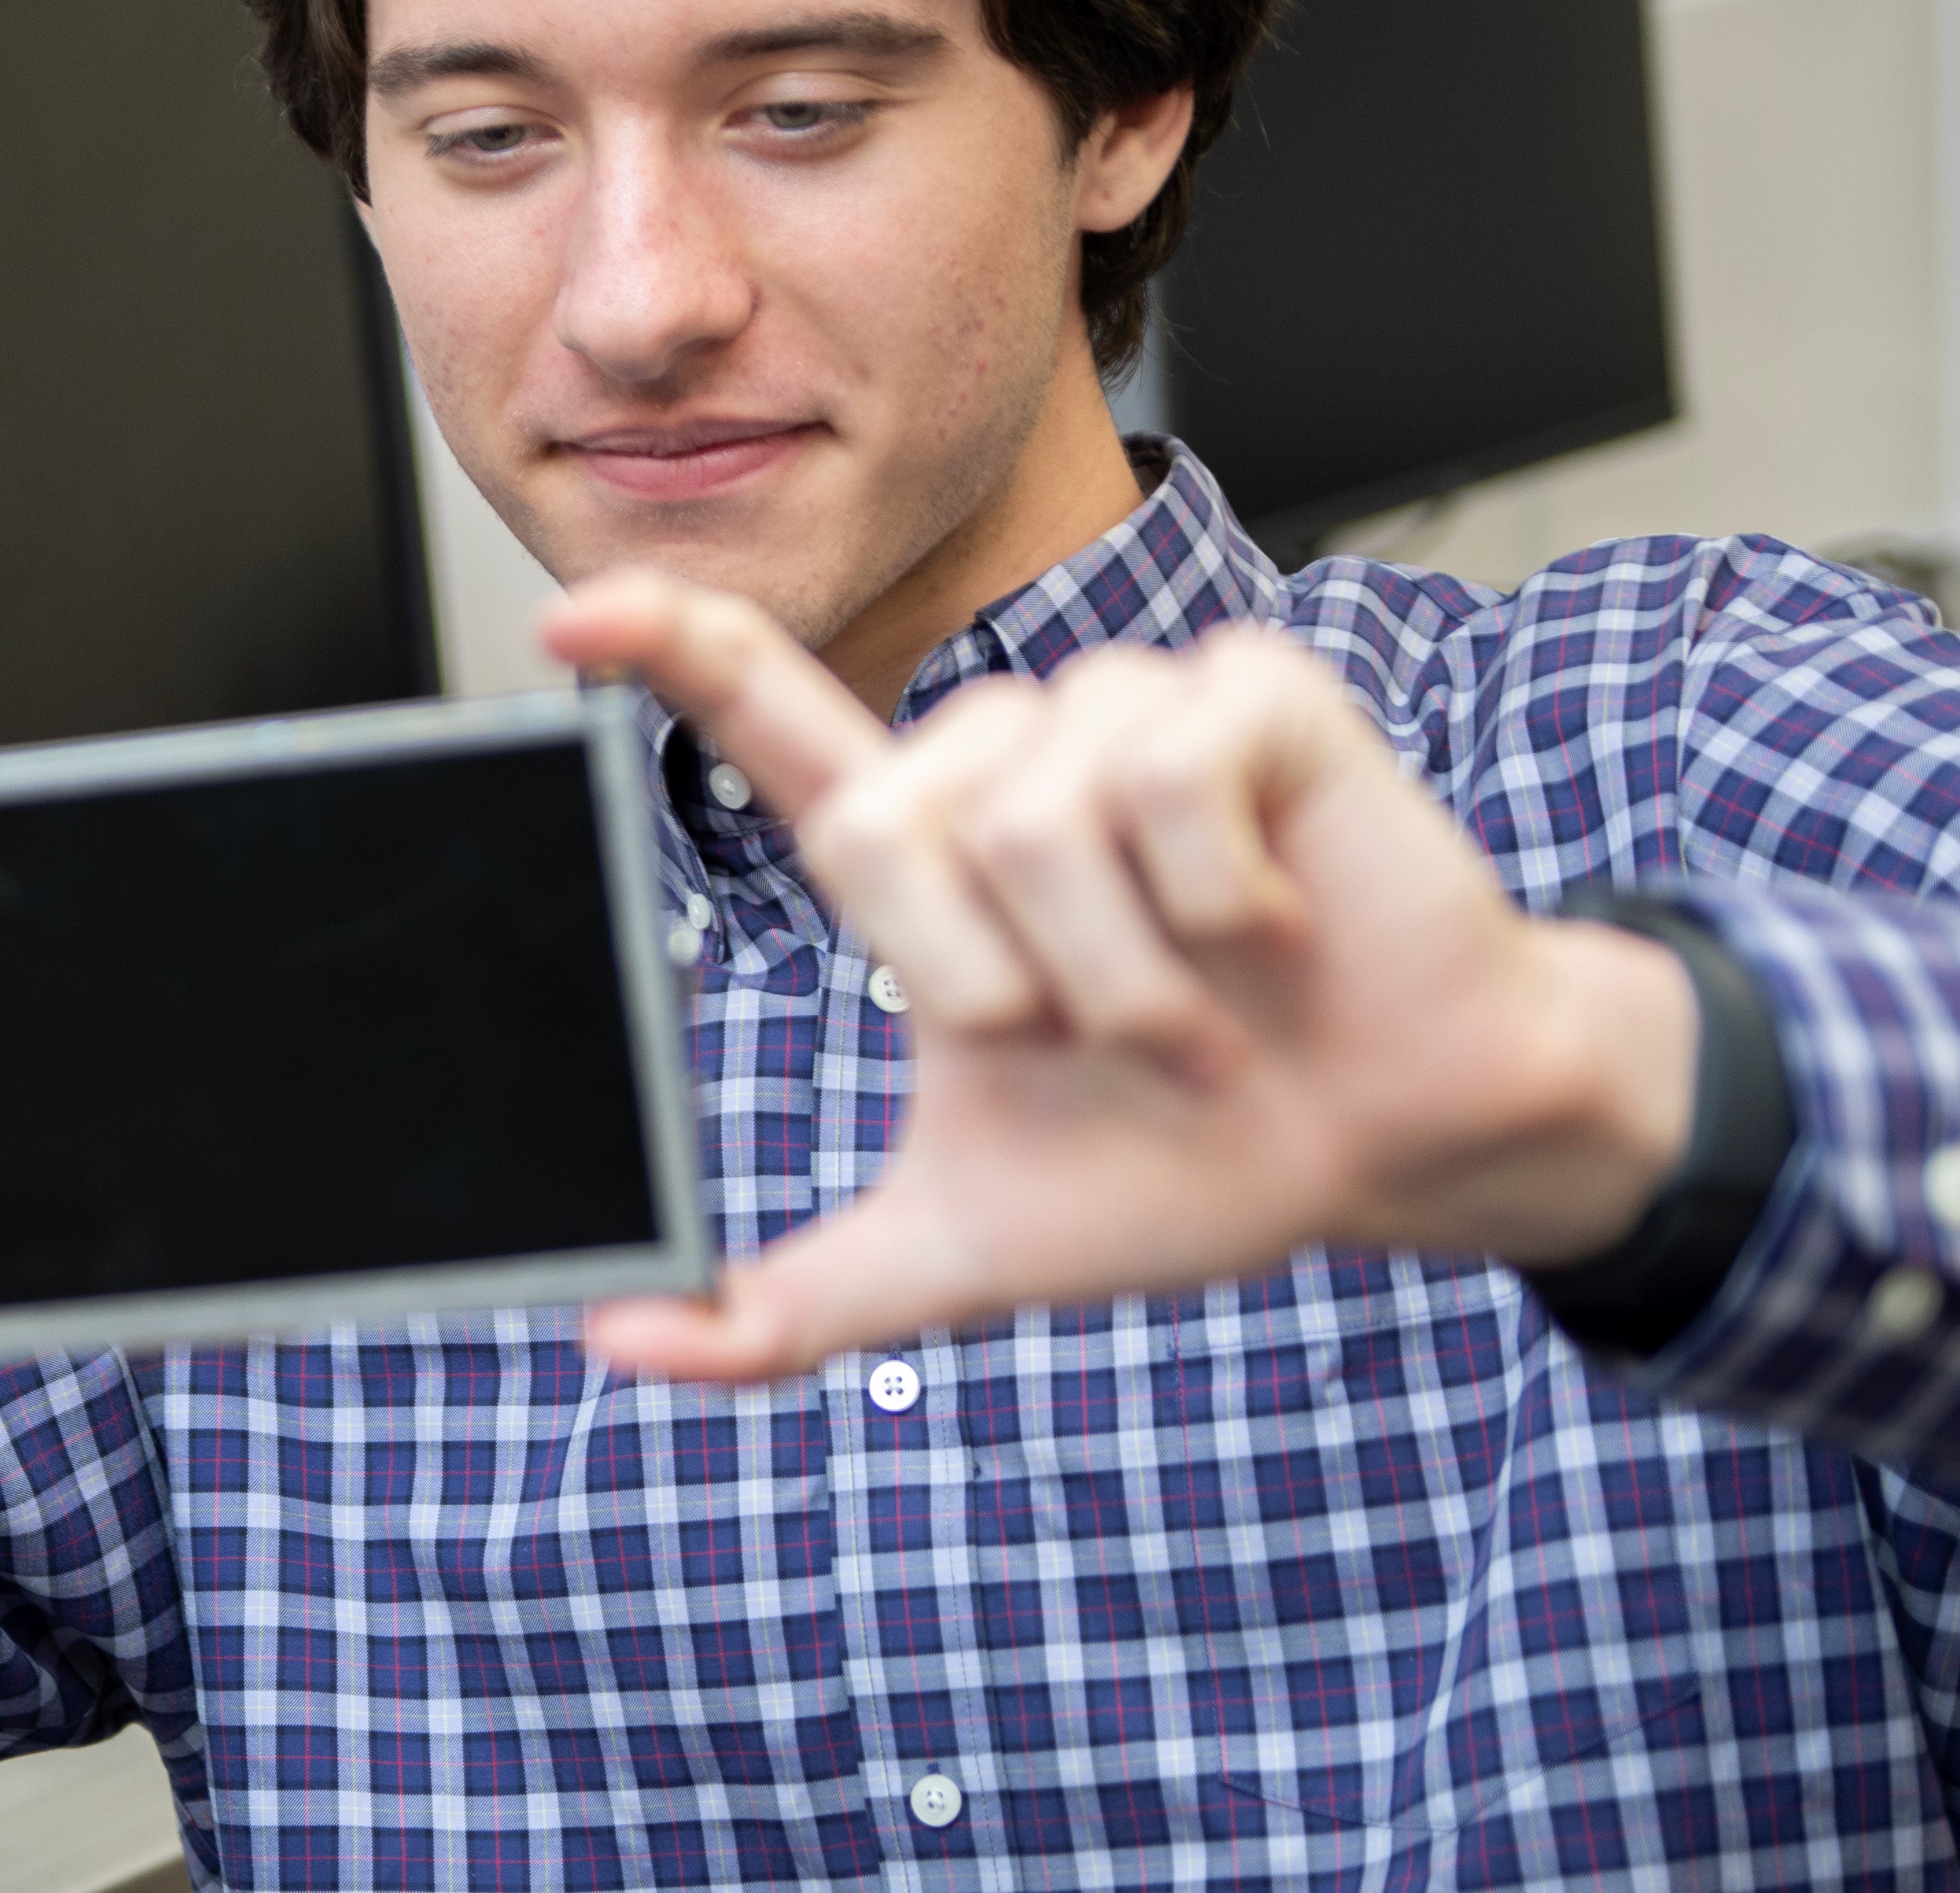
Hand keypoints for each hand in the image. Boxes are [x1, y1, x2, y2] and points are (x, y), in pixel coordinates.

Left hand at [544, 569, 1697, 1385]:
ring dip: (1117, 971)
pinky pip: (1169, 773)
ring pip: (1033, 814)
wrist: (1390, 1149)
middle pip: (885, 821)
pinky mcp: (1245, 691)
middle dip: (985, 982)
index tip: (569, 623)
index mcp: (919, 851)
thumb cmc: (1183, 1165)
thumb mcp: (962, 1248)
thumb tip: (618, 1335)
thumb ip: (790, 1300)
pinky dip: (1217, 894)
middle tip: (1095, 1046)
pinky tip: (1268, 927)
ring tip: (1194, 1013)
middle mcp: (1000, 757)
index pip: (759, 713)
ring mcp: (1122, 711)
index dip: (666, 650)